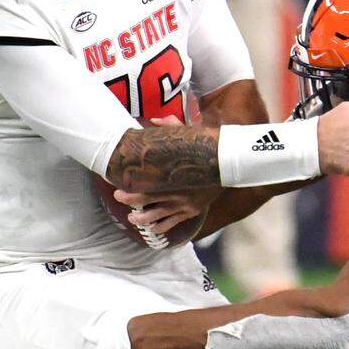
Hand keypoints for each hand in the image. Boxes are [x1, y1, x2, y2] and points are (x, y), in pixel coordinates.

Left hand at [114, 115, 218, 233]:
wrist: (231, 162)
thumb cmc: (208, 146)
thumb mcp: (189, 133)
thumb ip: (170, 127)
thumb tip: (152, 120)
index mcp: (172, 177)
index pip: (144, 189)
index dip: (128, 193)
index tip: (117, 189)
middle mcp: (177, 194)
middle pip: (147, 204)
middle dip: (130, 203)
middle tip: (119, 198)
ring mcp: (185, 205)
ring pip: (158, 218)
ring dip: (143, 220)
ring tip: (133, 219)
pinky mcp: (192, 211)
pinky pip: (173, 223)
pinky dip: (161, 227)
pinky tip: (152, 229)